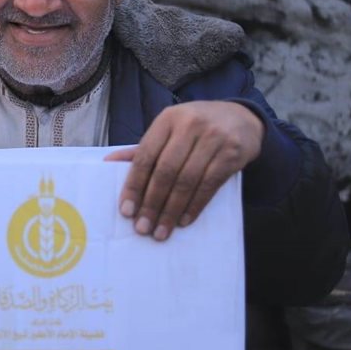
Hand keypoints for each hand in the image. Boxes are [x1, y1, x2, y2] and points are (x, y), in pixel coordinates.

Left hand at [106, 101, 263, 240]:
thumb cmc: (197, 127)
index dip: (134, 185)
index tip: (126, 211)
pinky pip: (209, 185)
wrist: (242, 118)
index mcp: (168, 119)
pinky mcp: (232, 153)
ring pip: (187, 181)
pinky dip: (195, 205)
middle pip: (166, 171)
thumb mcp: (170, 129)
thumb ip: (143, 148)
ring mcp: (213, 138)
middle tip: (143, 227)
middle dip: (152, 203)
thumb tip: (108, 163)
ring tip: (162, 231)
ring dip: (172, 210)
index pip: (145, 156)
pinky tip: (184, 220)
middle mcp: (190, 125)